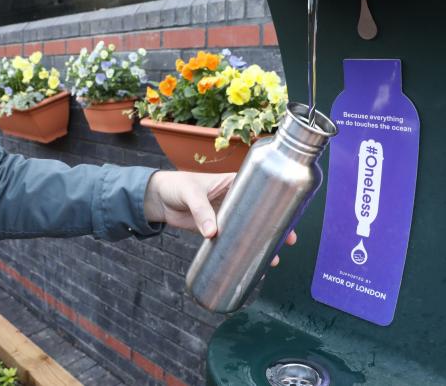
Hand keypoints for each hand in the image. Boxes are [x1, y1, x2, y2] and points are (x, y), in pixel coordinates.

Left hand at [143, 171, 296, 265]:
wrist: (156, 199)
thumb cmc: (175, 186)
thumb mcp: (190, 194)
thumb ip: (201, 211)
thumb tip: (212, 233)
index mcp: (232, 183)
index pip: (260, 190)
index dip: (276, 202)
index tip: (289, 215)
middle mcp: (232, 199)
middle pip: (259, 213)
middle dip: (275, 226)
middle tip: (288, 240)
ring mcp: (224, 216)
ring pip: (248, 229)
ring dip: (260, 241)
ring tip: (273, 257)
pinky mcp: (214, 230)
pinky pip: (231, 240)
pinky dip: (241, 249)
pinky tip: (251, 261)